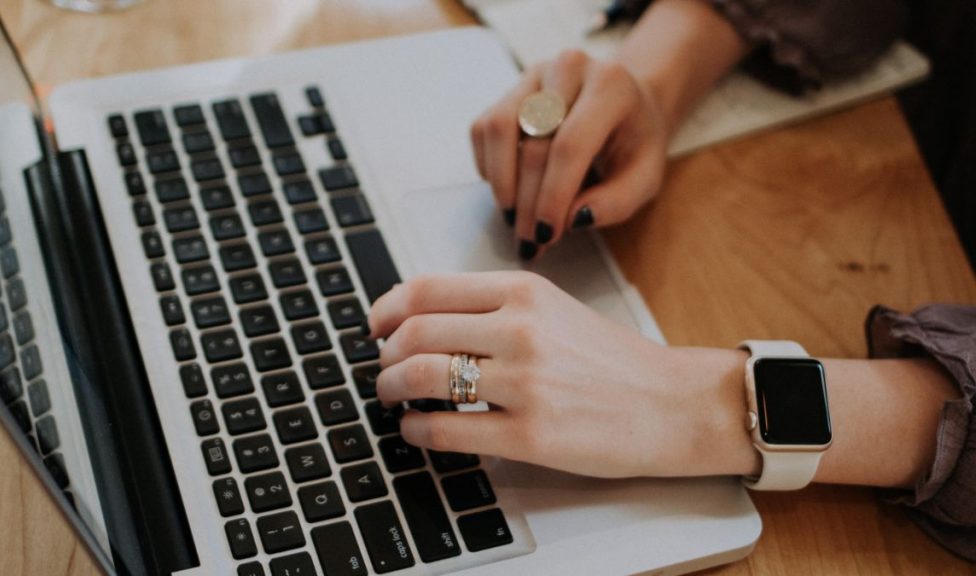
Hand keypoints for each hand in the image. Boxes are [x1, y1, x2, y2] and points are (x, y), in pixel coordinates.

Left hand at [368, 271, 754, 478]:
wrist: (672, 404)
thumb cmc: (612, 360)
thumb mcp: (554, 309)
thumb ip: (494, 307)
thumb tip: (423, 318)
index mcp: (524, 291)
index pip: (427, 288)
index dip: (386, 308)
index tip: (375, 325)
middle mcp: (521, 330)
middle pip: (415, 332)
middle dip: (384, 355)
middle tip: (382, 369)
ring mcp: (525, 383)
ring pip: (422, 377)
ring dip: (391, 389)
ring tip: (392, 398)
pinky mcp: (530, 435)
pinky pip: (446, 430)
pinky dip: (415, 431)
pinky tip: (415, 431)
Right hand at [470, 50, 667, 259]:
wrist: (626, 103)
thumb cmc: (635, 142)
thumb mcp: (645, 177)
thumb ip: (616, 202)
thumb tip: (572, 219)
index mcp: (610, 86)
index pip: (570, 144)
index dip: (553, 195)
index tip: (547, 234)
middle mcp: (569, 69)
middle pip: (534, 143)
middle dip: (528, 202)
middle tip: (530, 240)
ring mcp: (534, 75)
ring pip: (499, 129)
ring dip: (501, 183)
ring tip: (514, 217)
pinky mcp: (510, 88)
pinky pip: (483, 129)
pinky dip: (489, 166)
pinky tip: (510, 188)